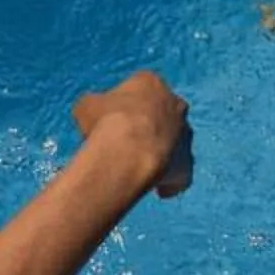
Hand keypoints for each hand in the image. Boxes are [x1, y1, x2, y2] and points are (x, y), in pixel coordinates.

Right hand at [72, 69, 192, 197]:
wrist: (127, 151)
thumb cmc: (106, 122)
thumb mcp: (86, 106)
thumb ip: (94, 106)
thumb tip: (93, 113)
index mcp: (152, 84)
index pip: (142, 88)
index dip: (126, 105)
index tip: (113, 119)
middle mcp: (175, 105)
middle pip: (163, 114)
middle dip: (150, 127)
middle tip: (128, 142)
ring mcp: (185, 135)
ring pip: (175, 143)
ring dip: (162, 153)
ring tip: (140, 167)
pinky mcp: (188, 164)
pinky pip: (181, 175)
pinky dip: (172, 183)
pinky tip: (158, 190)